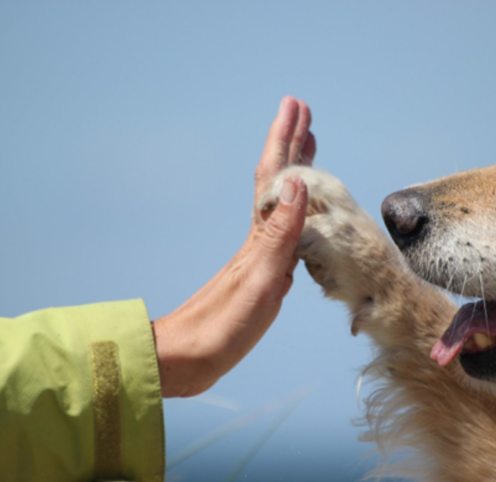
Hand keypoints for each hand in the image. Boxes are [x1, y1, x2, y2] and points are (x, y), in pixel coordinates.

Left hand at [152, 97, 315, 397]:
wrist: (188, 361)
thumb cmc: (222, 326)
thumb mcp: (259, 279)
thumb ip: (280, 234)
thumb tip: (299, 182)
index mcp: (260, 237)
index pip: (275, 177)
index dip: (285, 141)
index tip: (295, 106)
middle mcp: (259, 239)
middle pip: (277, 182)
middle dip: (291, 145)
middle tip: (303, 113)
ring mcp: (259, 256)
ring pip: (282, 203)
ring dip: (295, 173)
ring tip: (307, 151)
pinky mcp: (261, 276)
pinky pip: (285, 230)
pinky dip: (297, 212)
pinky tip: (301, 216)